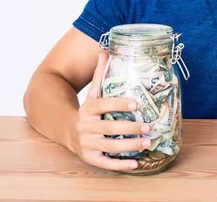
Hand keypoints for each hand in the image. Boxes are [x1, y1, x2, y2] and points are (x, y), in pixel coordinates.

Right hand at [72, 51, 151, 170]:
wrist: (68, 130)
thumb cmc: (89, 110)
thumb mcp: (93, 93)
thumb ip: (100, 74)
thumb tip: (106, 50)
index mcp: (88, 109)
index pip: (103, 105)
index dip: (119, 104)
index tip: (136, 103)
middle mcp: (86, 126)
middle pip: (109, 128)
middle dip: (130, 127)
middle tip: (148, 126)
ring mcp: (87, 144)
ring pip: (109, 146)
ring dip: (129, 146)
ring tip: (148, 142)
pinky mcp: (89, 158)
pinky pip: (105, 163)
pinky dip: (120, 165)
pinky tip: (135, 164)